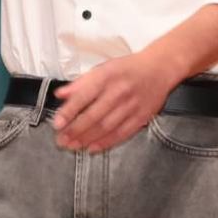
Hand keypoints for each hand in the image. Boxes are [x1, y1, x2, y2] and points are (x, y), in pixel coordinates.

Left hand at [52, 50, 182, 152]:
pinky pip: (121, 133)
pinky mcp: (141, 117)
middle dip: (75, 130)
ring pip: (106, 127)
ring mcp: (131, 106)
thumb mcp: (103, 68)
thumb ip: (81, 83)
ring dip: (87, 139)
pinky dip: (106, 143)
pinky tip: (93, 148)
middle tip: (61, 141)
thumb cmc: (127, 68)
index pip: (84, 96)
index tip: (57, 123)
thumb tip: (60, 94)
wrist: (159, 69)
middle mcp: (119, 91)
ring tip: (73, 146)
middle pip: (94, 115)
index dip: (69, 111)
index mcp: (107, 76)